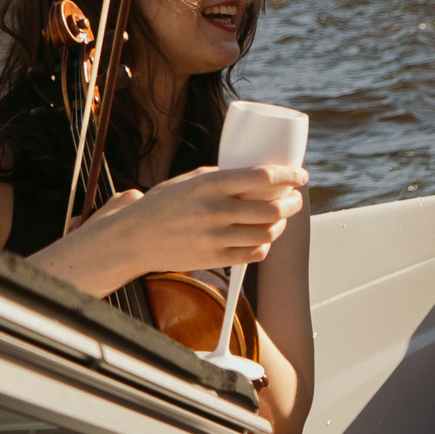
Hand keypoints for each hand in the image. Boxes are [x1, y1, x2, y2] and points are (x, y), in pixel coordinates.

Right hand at [92, 163, 308, 274]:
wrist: (133, 238)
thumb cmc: (163, 204)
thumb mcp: (190, 180)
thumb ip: (222, 177)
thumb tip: (258, 174)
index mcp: (210, 184)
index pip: (263, 176)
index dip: (290, 175)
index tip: (301, 175)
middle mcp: (215, 210)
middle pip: (273, 208)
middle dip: (293, 203)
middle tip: (295, 198)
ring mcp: (215, 237)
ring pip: (268, 233)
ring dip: (281, 224)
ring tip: (281, 218)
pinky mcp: (214, 259)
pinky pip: (254, 253)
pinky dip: (265, 245)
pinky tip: (264, 237)